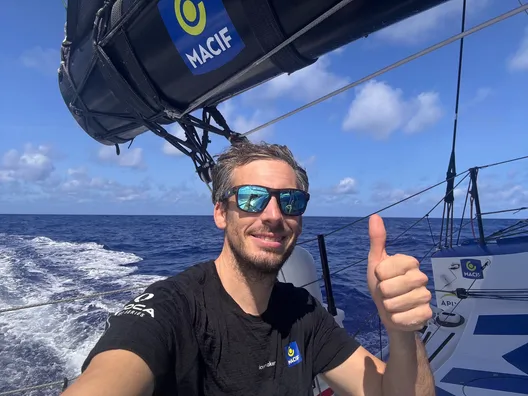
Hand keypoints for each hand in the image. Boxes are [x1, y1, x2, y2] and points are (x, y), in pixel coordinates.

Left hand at [367, 214, 432, 331]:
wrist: (391, 313)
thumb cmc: (382, 284)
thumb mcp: (375, 263)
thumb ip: (377, 240)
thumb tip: (375, 216)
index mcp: (409, 262)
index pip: (383, 269)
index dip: (378, 276)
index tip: (381, 277)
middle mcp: (421, 277)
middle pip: (388, 288)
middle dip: (382, 294)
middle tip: (387, 293)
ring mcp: (426, 296)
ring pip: (395, 304)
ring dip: (389, 307)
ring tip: (393, 304)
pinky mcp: (427, 314)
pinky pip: (405, 318)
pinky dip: (397, 319)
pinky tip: (401, 315)